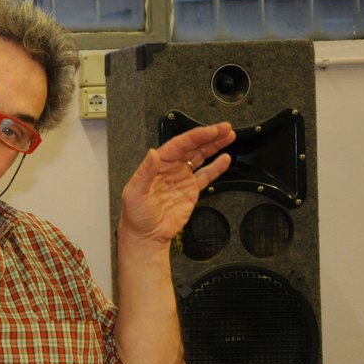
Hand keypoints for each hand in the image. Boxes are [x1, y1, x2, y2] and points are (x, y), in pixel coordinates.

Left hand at [119, 122, 235, 246]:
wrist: (147, 235)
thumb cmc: (135, 215)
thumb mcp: (135, 193)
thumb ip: (145, 172)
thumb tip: (152, 153)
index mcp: (157, 164)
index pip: (179, 145)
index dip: (195, 136)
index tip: (210, 131)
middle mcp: (171, 168)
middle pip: (192, 147)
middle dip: (209, 136)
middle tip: (224, 128)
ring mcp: (182, 178)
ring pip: (200, 156)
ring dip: (214, 146)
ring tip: (228, 135)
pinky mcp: (191, 191)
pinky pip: (206, 175)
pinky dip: (216, 167)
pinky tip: (224, 158)